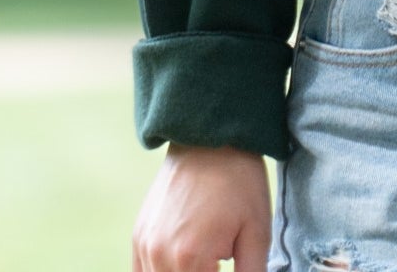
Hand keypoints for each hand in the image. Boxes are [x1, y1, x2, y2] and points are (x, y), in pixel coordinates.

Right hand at [132, 142, 271, 271]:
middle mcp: (159, 256)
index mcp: (190, 258)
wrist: (210, 137)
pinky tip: (185, 263)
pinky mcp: (138, 236)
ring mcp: (144, 246)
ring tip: (206, 256)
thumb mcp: (258, 231)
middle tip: (218, 258)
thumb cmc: (239, 181)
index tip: (227, 264)